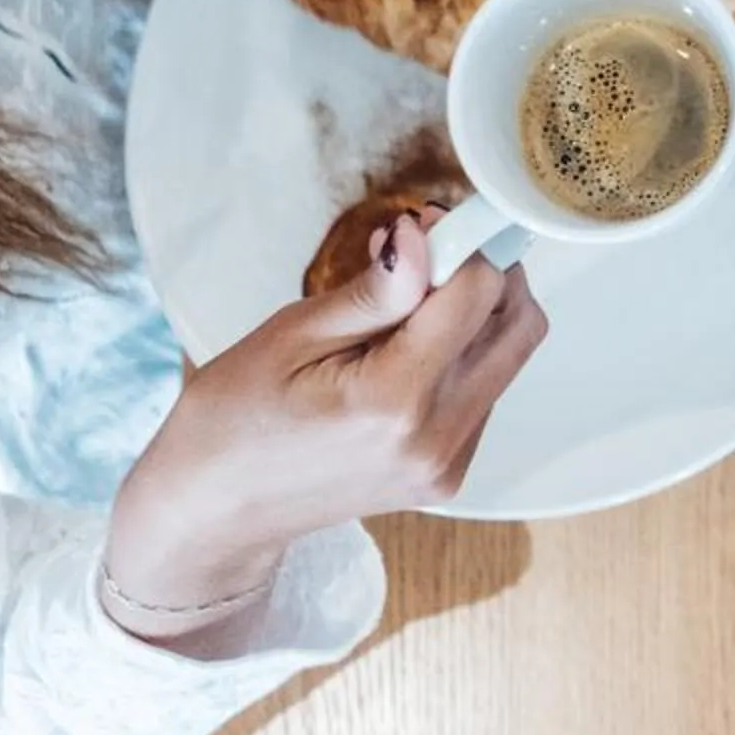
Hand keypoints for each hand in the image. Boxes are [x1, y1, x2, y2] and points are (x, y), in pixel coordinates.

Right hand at [103, 212, 546, 638]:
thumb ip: (373, 292)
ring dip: (474, 316)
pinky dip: (461, 357)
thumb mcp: (289, 337)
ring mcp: (447, 465)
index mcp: (394, 401)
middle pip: (520, 325)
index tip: (424, 223)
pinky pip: (485, 393)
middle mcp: (437, 439)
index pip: (480, 294)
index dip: (462, 243)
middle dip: (486, 273)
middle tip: (425, 255)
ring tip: (397, 309)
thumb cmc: (233, 419)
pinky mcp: (447, 475)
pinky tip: (400, 355)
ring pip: (509, 357)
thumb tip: (427, 237)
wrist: (214, 512)